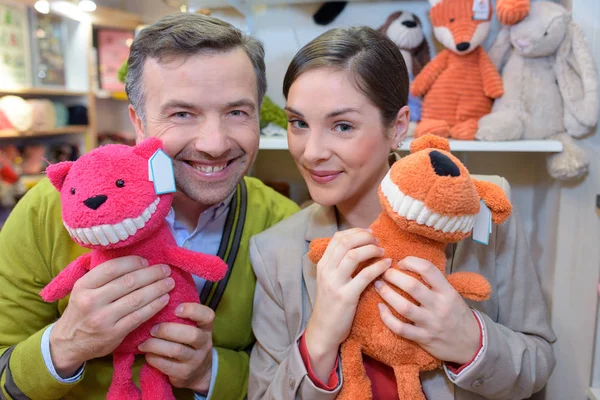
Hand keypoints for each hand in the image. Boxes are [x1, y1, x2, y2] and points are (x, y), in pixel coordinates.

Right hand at [50, 256, 173, 377]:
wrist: (68, 343)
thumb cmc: (81, 311)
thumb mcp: (83, 290)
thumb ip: (102, 277)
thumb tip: (134, 261)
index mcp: (83, 286)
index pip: (112, 268)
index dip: (133, 262)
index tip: (146, 261)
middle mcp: (91, 301)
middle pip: (129, 282)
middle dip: (152, 274)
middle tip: (165, 270)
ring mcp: (103, 318)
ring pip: (137, 299)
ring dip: (157, 288)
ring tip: (169, 283)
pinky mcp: (114, 333)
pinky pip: (139, 316)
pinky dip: (154, 306)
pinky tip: (164, 299)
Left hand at [138, 303, 213, 393]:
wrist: (197, 372)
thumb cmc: (188, 342)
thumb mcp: (191, 327)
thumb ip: (181, 315)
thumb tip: (158, 294)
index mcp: (206, 327)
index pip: (208, 315)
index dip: (193, 310)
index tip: (176, 308)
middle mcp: (204, 343)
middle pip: (191, 335)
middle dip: (168, 330)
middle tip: (152, 329)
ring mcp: (195, 360)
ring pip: (176, 351)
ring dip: (156, 345)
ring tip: (144, 343)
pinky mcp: (184, 374)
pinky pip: (166, 365)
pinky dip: (153, 358)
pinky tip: (147, 354)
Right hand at [304, 228, 391, 380]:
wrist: (324, 330)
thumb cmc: (331, 304)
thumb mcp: (330, 280)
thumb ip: (339, 264)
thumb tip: (359, 246)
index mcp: (322, 265)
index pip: (337, 238)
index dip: (355, 232)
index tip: (369, 233)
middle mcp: (326, 271)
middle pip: (345, 243)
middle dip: (364, 237)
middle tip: (377, 241)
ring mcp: (335, 283)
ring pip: (353, 255)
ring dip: (371, 249)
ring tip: (382, 251)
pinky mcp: (346, 296)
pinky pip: (365, 275)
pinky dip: (378, 267)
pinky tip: (387, 265)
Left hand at [374, 256, 480, 364]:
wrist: (472, 344)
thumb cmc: (458, 315)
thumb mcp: (452, 295)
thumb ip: (435, 283)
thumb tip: (410, 265)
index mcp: (447, 292)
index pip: (428, 269)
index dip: (410, 261)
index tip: (400, 262)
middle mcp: (439, 306)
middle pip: (412, 286)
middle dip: (393, 276)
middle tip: (384, 272)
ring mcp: (430, 323)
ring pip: (403, 306)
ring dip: (386, 293)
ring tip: (378, 285)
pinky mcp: (422, 338)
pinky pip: (400, 328)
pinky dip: (387, 317)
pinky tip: (380, 308)